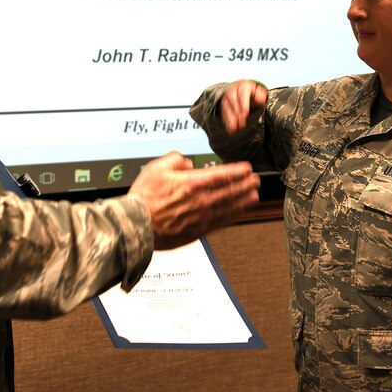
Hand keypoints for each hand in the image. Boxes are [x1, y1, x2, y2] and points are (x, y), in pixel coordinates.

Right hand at [129, 151, 259, 249]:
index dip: (237, 171)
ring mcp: (201, 218)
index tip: (247, 169)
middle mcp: (201, 201)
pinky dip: (233, 216)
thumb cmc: (143, 199)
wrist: (136, 226)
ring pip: (229, 207)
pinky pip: (221, 222)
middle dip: (245, 185)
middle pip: (230, 191)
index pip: (222, 175)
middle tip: (256, 181)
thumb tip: (188, 163)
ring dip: (244, 200)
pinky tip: (239, 213)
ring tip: (254, 195)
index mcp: (192, 183)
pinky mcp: (198, 231)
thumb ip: (176, 160)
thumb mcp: (156, 168)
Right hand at [220, 79, 267, 134]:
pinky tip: (230, 129)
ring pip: (226, 107)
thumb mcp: (259, 94)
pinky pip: (223, 113)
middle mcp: (233, 91)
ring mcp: (226, 98)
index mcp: (243, 86)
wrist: (242, 93)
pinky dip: (227, 121)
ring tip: (235, 128)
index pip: (242, 94)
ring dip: (230, 118)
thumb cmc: (252, 95)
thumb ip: (261, 96)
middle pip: (232, 100)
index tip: (245, 113)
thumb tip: (261, 99)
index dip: (243, 104)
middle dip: (237, 112)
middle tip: (242, 122)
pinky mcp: (223, 106)